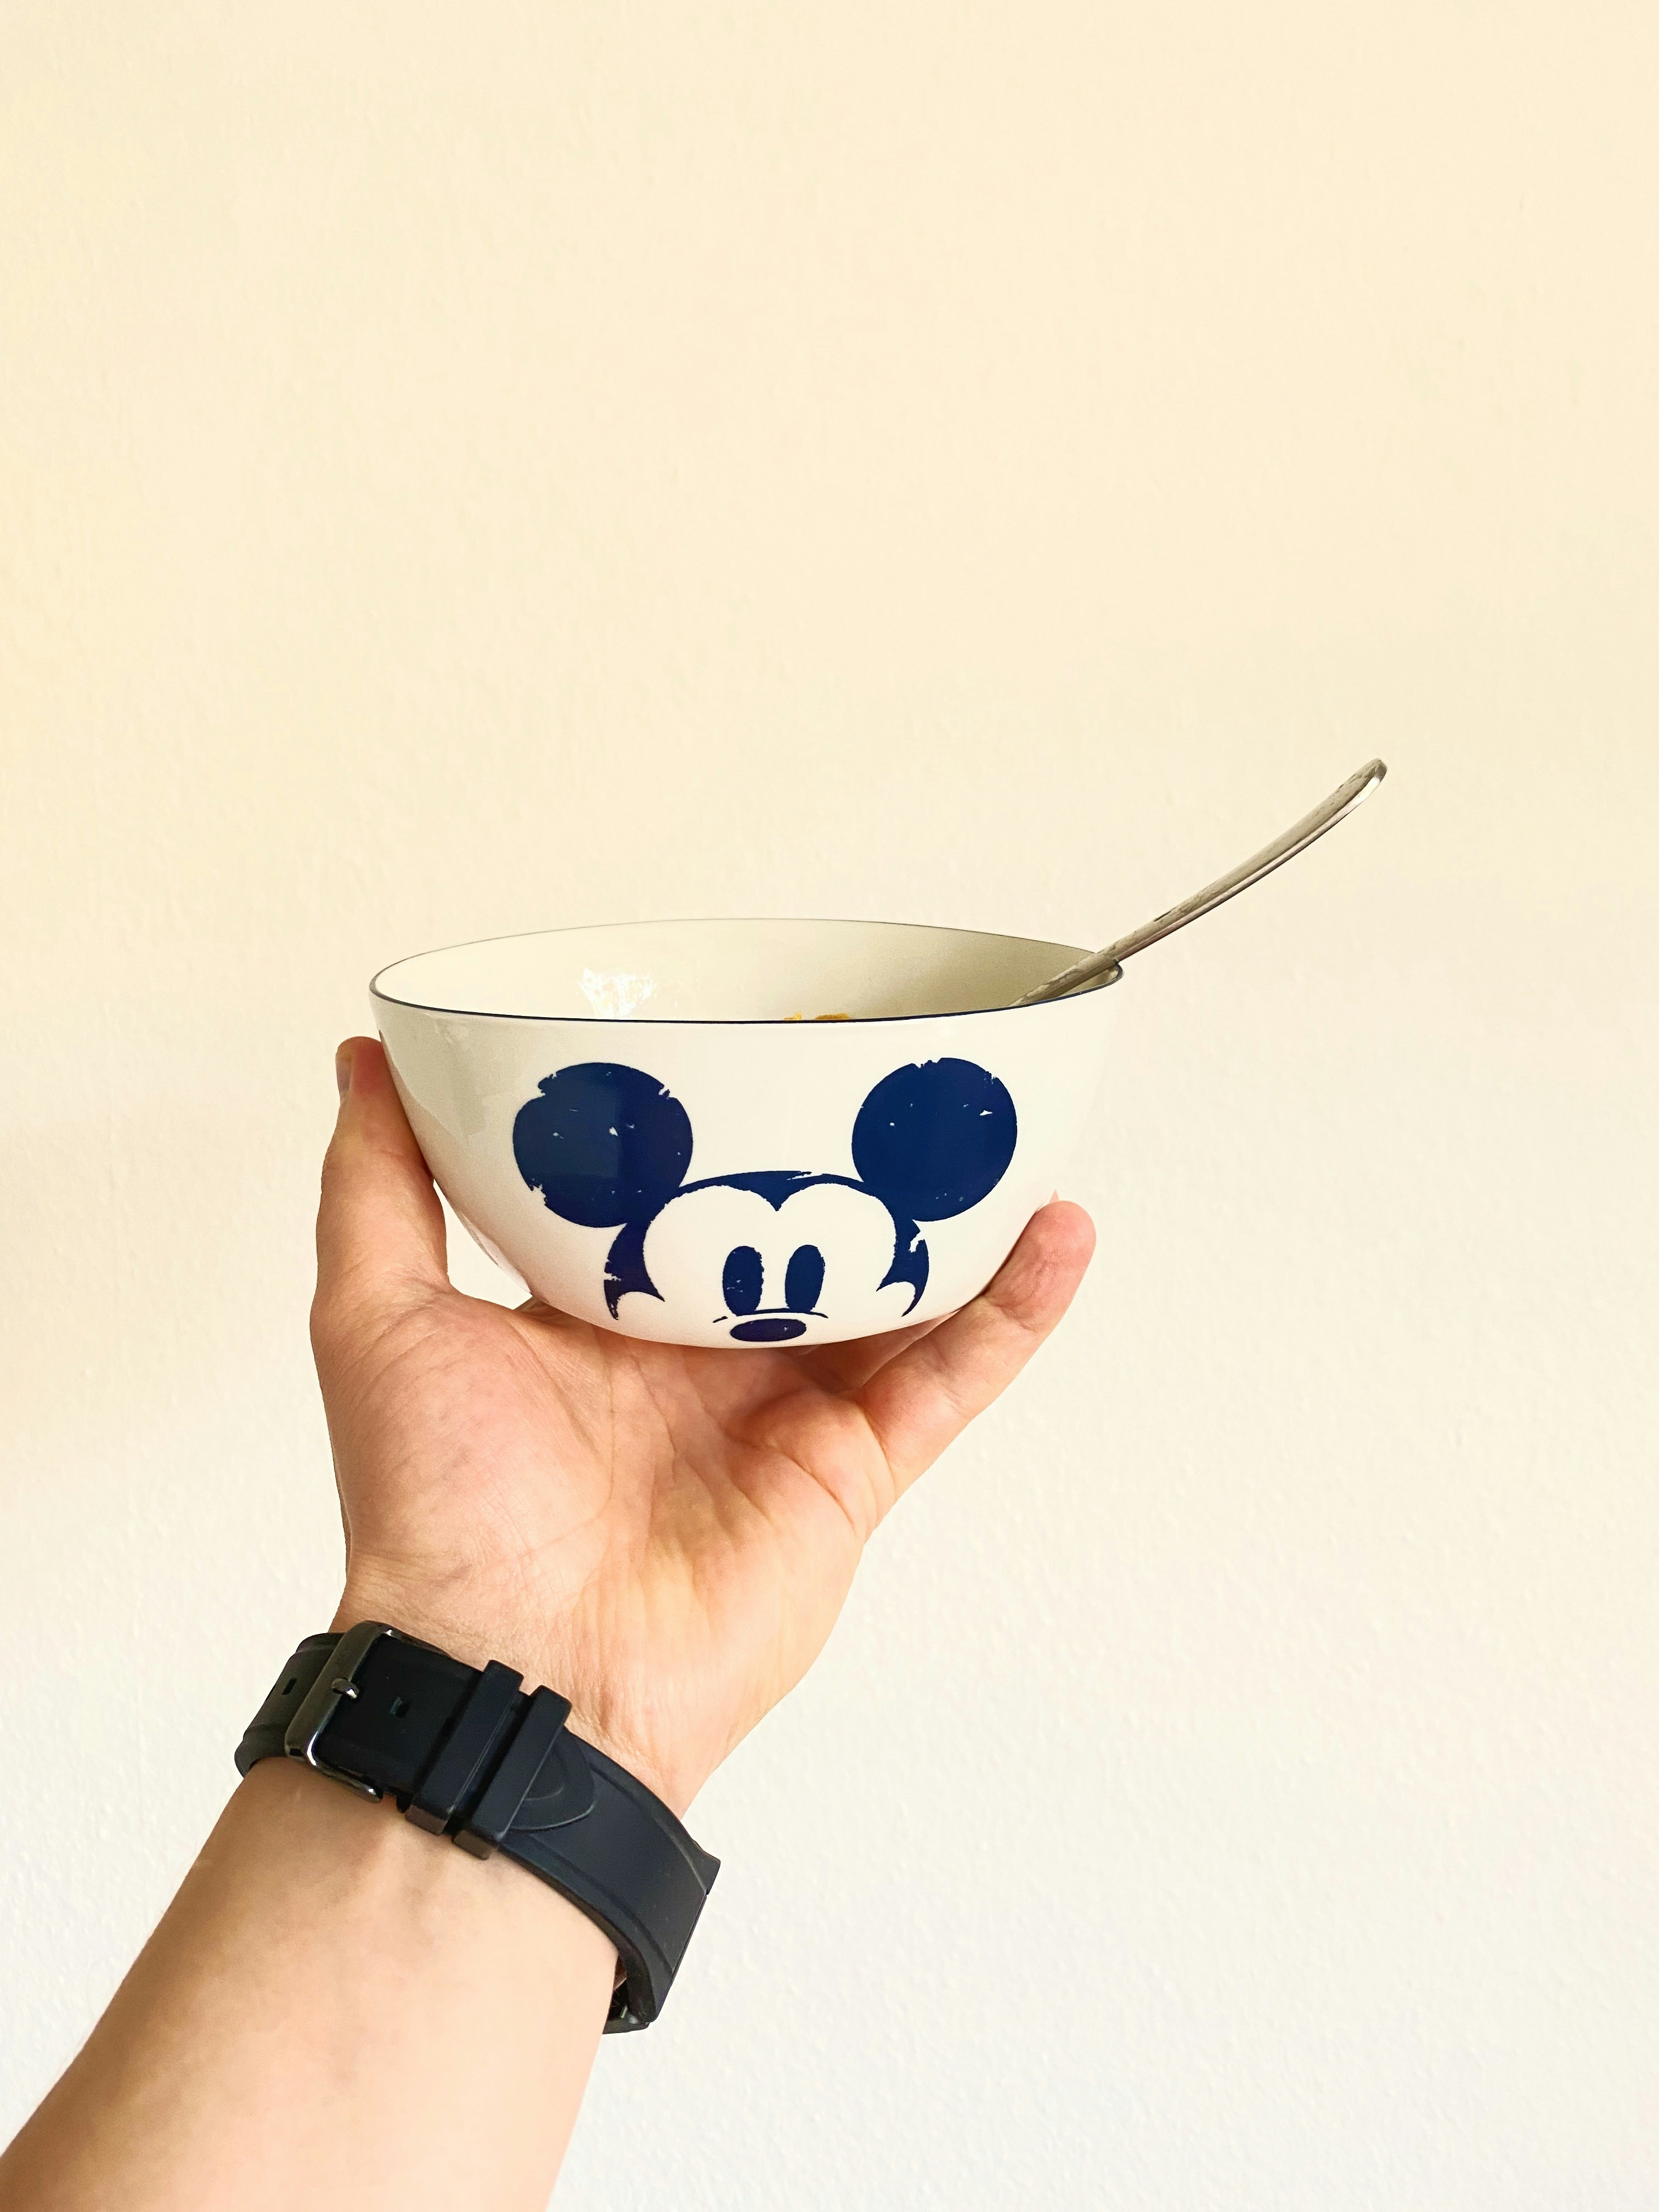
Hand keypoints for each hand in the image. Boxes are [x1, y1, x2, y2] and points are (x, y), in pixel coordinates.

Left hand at [314, 1038, 1095, 1812]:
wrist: (516, 1669)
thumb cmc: (438, 1506)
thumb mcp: (378, 1315)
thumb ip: (377, 1184)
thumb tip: (364, 1057)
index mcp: (601, 1317)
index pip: (676, 1195)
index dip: (714, 1124)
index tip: (751, 1035)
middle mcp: (699, 1360)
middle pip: (800, 1234)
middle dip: (846, 1157)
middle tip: (893, 1064)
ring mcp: (785, 1414)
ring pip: (897, 1293)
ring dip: (957, 1216)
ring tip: (1005, 1122)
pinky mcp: (853, 1470)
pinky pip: (952, 1376)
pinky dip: (1014, 1308)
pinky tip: (1059, 1229)